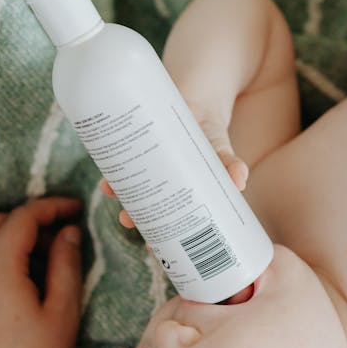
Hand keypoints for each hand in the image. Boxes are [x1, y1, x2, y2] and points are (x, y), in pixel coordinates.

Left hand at [0, 197, 82, 347]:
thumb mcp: (64, 311)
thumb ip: (66, 263)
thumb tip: (68, 233)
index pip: (22, 218)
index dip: (51, 207)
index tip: (74, 207)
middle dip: (25, 219)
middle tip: (58, 235)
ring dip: (3, 241)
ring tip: (36, 260)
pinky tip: (12, 287)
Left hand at [101, 105, 248, 229]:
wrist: (196, 99)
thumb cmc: (209, 133)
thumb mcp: (221, 148)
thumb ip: (229, 163)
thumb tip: (241, 179)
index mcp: (183, 192)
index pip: (170, 220)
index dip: (161, 235)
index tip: (153, 248)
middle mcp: (162, 182)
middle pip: (145, 205)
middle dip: (134, 215)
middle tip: (127, 221)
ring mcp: (148, 164)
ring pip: (130, 184)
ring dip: (118, 190)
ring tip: (109, 190)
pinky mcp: (137, 142)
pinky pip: (122, 157)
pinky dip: (113, 165)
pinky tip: (106, 171)